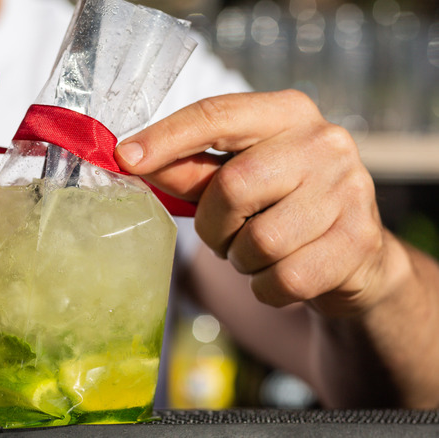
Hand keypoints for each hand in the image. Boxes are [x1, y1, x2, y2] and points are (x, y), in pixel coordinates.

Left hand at [115, 90, 389, 315]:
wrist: (354, 255)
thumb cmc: (281, 206)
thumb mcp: (238, 177)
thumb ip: (189, 169)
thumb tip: (130, 159)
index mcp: (288, 112)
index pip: (217, 115)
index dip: (166, 138)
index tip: (124, 158)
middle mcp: (325, 142)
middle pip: (233, 187)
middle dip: (213, 224)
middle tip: (222, 234)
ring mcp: (350, 190)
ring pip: (259, 241)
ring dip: (241, 259)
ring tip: (258, 251)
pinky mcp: (360, 242)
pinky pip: (284, 279)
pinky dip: (266, 288)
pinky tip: (281, 274)